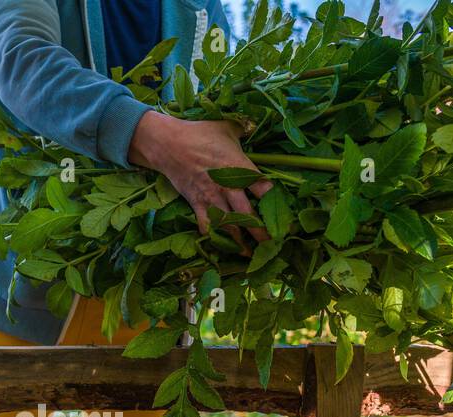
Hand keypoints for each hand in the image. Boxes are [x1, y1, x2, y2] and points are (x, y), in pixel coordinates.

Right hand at [127, 112, 270, 251]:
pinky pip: (207, 227)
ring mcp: (212, 198)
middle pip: (249, 216)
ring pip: (229, 226)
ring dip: (240, 242)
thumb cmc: (200, 132)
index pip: (264, 189)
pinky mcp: (197, 204)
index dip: (275, 203)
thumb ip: (244, 130)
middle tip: (272, 246)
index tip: (284, 213)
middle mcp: (229, 187)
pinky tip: (222, 246)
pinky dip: (215, 238)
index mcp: (240, 167)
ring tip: (249, 254)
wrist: (169, 144)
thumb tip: (256, 126)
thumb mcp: (227, 127)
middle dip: (262, 233)